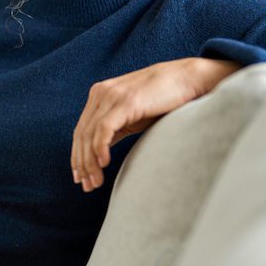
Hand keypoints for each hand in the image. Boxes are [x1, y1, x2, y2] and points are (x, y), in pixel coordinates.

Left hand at [72, 57, 238, 192]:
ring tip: (95, 183)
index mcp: (100, 96)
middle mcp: (101, 94)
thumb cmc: (163, 100)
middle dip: (82, 164)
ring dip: (90, 162)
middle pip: (82, 135)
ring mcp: (111, 95)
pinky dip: (100, 147)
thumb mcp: (133, 116)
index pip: (81, 131)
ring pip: (90, 134)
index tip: (81, 178)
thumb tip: (99, 154)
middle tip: (87, 187)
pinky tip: (104, 164)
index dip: (78, 156)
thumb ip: (114, 129)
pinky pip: (104, 128)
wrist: (188, 79)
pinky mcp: (125, 101)